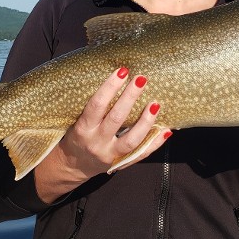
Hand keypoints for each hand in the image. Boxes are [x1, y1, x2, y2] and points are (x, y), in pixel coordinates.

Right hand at [34, 67, 167, 202]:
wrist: (72, 166)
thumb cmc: (76, 136)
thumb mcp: (77, 121)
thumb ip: (94, 107)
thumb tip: (119, 79)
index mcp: (83, 129)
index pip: (96, 105)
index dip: (109, 88)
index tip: (122, 72)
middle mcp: (97, 142)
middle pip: (116, 119)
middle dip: (130, 97)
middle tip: (141, 79)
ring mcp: (110, 154)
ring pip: (131, 139)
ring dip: (146, 121)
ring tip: (155, 104)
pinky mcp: (121, 163)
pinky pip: (141, 154)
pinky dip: (155, 143)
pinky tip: (165, 130)